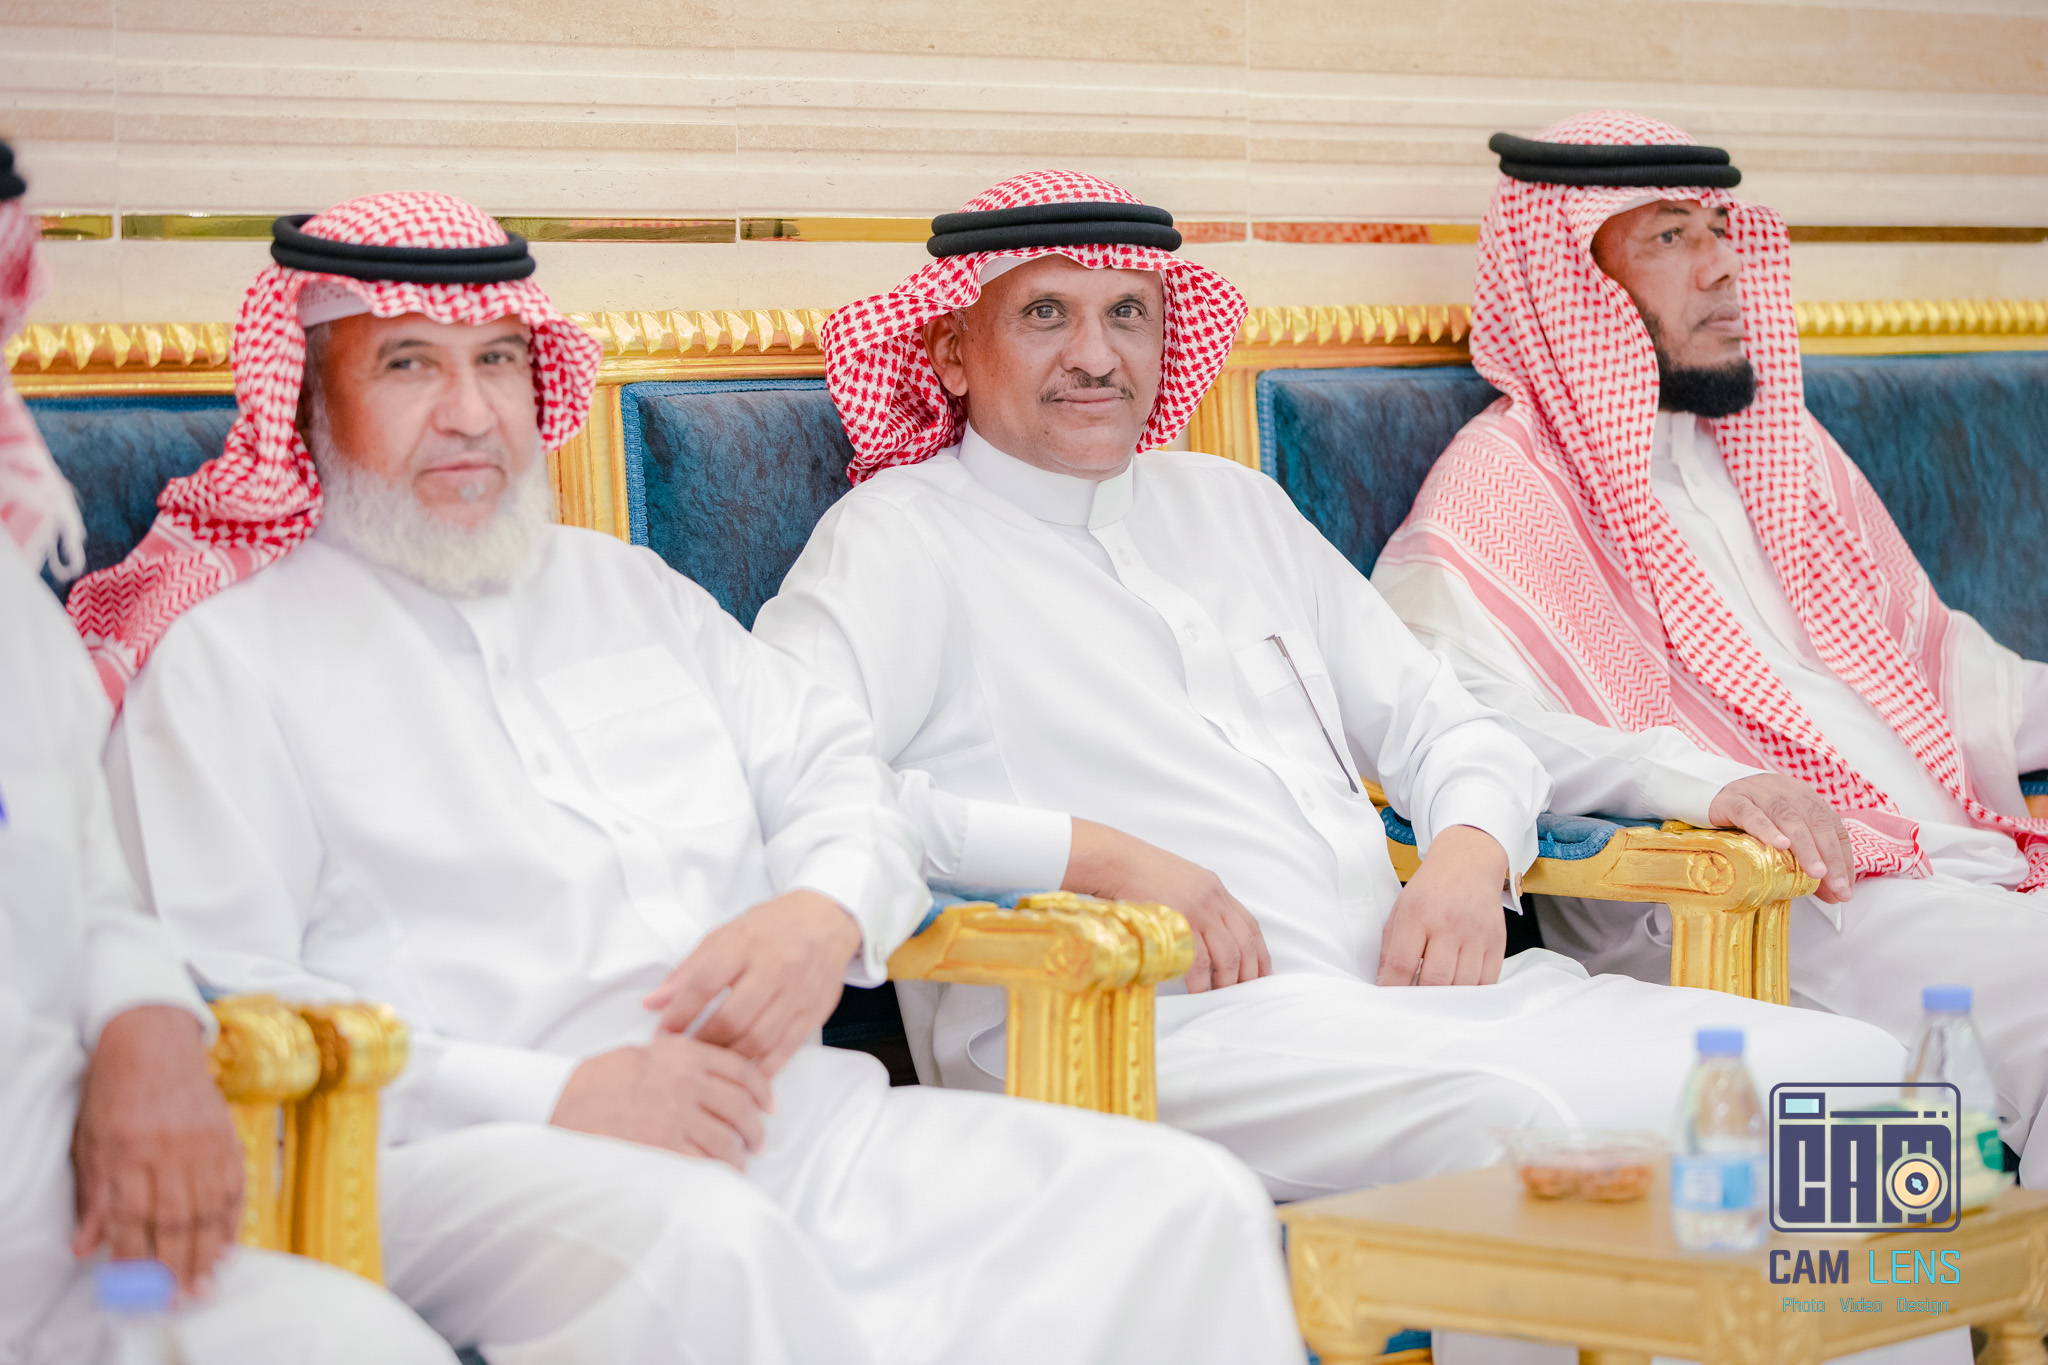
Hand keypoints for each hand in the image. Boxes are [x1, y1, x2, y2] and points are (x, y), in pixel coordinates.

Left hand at [71, 1005, 243, 1298]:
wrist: (153, 1041)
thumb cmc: (114, 1092)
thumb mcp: (90, 1142)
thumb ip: (93, 1196)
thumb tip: (87, 1246)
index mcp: (127, 1151)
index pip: (132, 1216)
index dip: (134, 1256)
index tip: (135, 1286)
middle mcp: (169, 1149)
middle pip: (175, 1219)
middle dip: (176, 1265)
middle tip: (177, 1298)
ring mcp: (203, 1143)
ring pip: (209, 1208)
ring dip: (208, 1251)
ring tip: (204, 1283)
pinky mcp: (227, 1136)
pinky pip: (235, 1186)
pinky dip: (232, 1219)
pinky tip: (227, 1245)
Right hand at [551, 1034, 774, 1169]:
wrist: (562, 1102)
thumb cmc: (600, 1080)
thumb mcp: (646, 1052)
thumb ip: (684, 1059)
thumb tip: (714, 1076)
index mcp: (683, 1055)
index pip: (740, 1070)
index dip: (762, 1091)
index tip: (769, 1105)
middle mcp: (686, 1083)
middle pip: (741, 1107)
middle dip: (755, 1127)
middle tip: (758, 1139)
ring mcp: (676, 1116)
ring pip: (727, 1139)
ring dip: (739, 1154)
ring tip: (739, 1161)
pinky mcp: (663, 1147)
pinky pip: (704, 1163)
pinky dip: (718, 1172)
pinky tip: (720, 1176)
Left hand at [642, 890, 860, 1076]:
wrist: (825, 920)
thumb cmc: (770, 927)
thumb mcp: (725, 935)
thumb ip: (689, 970)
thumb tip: (653, 1003)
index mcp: (745, 942)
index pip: (704, 983)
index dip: (679, 1013)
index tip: (663, 1033)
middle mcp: (774, 967)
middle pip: (732, 1017)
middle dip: (702, 1042)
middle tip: (684, 1054)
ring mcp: (797, 992)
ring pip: (759, 1039)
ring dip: (729, 1058)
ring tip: (710, 1063)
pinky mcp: (814, 1012)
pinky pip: (785, 1049)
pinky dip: (762, 1067)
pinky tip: (743, 1072)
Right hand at [1065, 818, 1271, 991]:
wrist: (1116, 861)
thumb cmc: (1138, 873)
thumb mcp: (1179, 882)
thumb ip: (1197, 904)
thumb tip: (1202, 937)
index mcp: (1215, 889)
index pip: (1250, 925)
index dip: (1260, 953)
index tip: (1262, 974)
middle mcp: (1213, 899)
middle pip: (1244, 942)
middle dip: (1248, 972)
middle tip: (1243, 992)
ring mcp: (1198, 910)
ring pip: (1228, 953)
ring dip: (1226, 979)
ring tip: (1220, 995)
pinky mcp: (1180, 921)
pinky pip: (1199, 959)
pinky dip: (1201, 980)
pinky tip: (1198, 991)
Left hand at [1376, 824, 1508, 986]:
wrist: (1469, 863)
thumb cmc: (1430, 890)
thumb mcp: (1400, 910)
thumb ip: (1390, 949)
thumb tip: (1384, 985)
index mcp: (1418, 914)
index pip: (1403, 963)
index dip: (1394, 988)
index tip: (1390, 1000)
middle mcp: (1449, 924)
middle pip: (1435, 979)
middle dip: (1422, 998)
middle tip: (1414, 1002)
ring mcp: (1476, 934)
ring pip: (1463, 985)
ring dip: (1448, 998)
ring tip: (1436, 996)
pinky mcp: (1497, 942)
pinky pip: (1487, 981)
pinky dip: (1472, 992)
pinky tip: (1459, 987)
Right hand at [1708, 774, 1853, 903]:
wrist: (1703, 792)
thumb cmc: (1747, 819)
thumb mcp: (1780, 837)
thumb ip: (1806, 862)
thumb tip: (1833, 894)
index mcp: (1803, 798)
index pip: (1832, 826)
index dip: (1842, 857)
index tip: (1844, 888)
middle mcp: (1786, 790)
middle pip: (1815, 822)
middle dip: (1829, 856)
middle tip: (1834, 885)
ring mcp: (1759, 792)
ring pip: (1788, 817)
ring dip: (1805, 847)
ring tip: (1815, 872)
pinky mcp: (1732, 799)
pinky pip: (1751, 813)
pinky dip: (1767, 829)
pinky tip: (1778, 845)